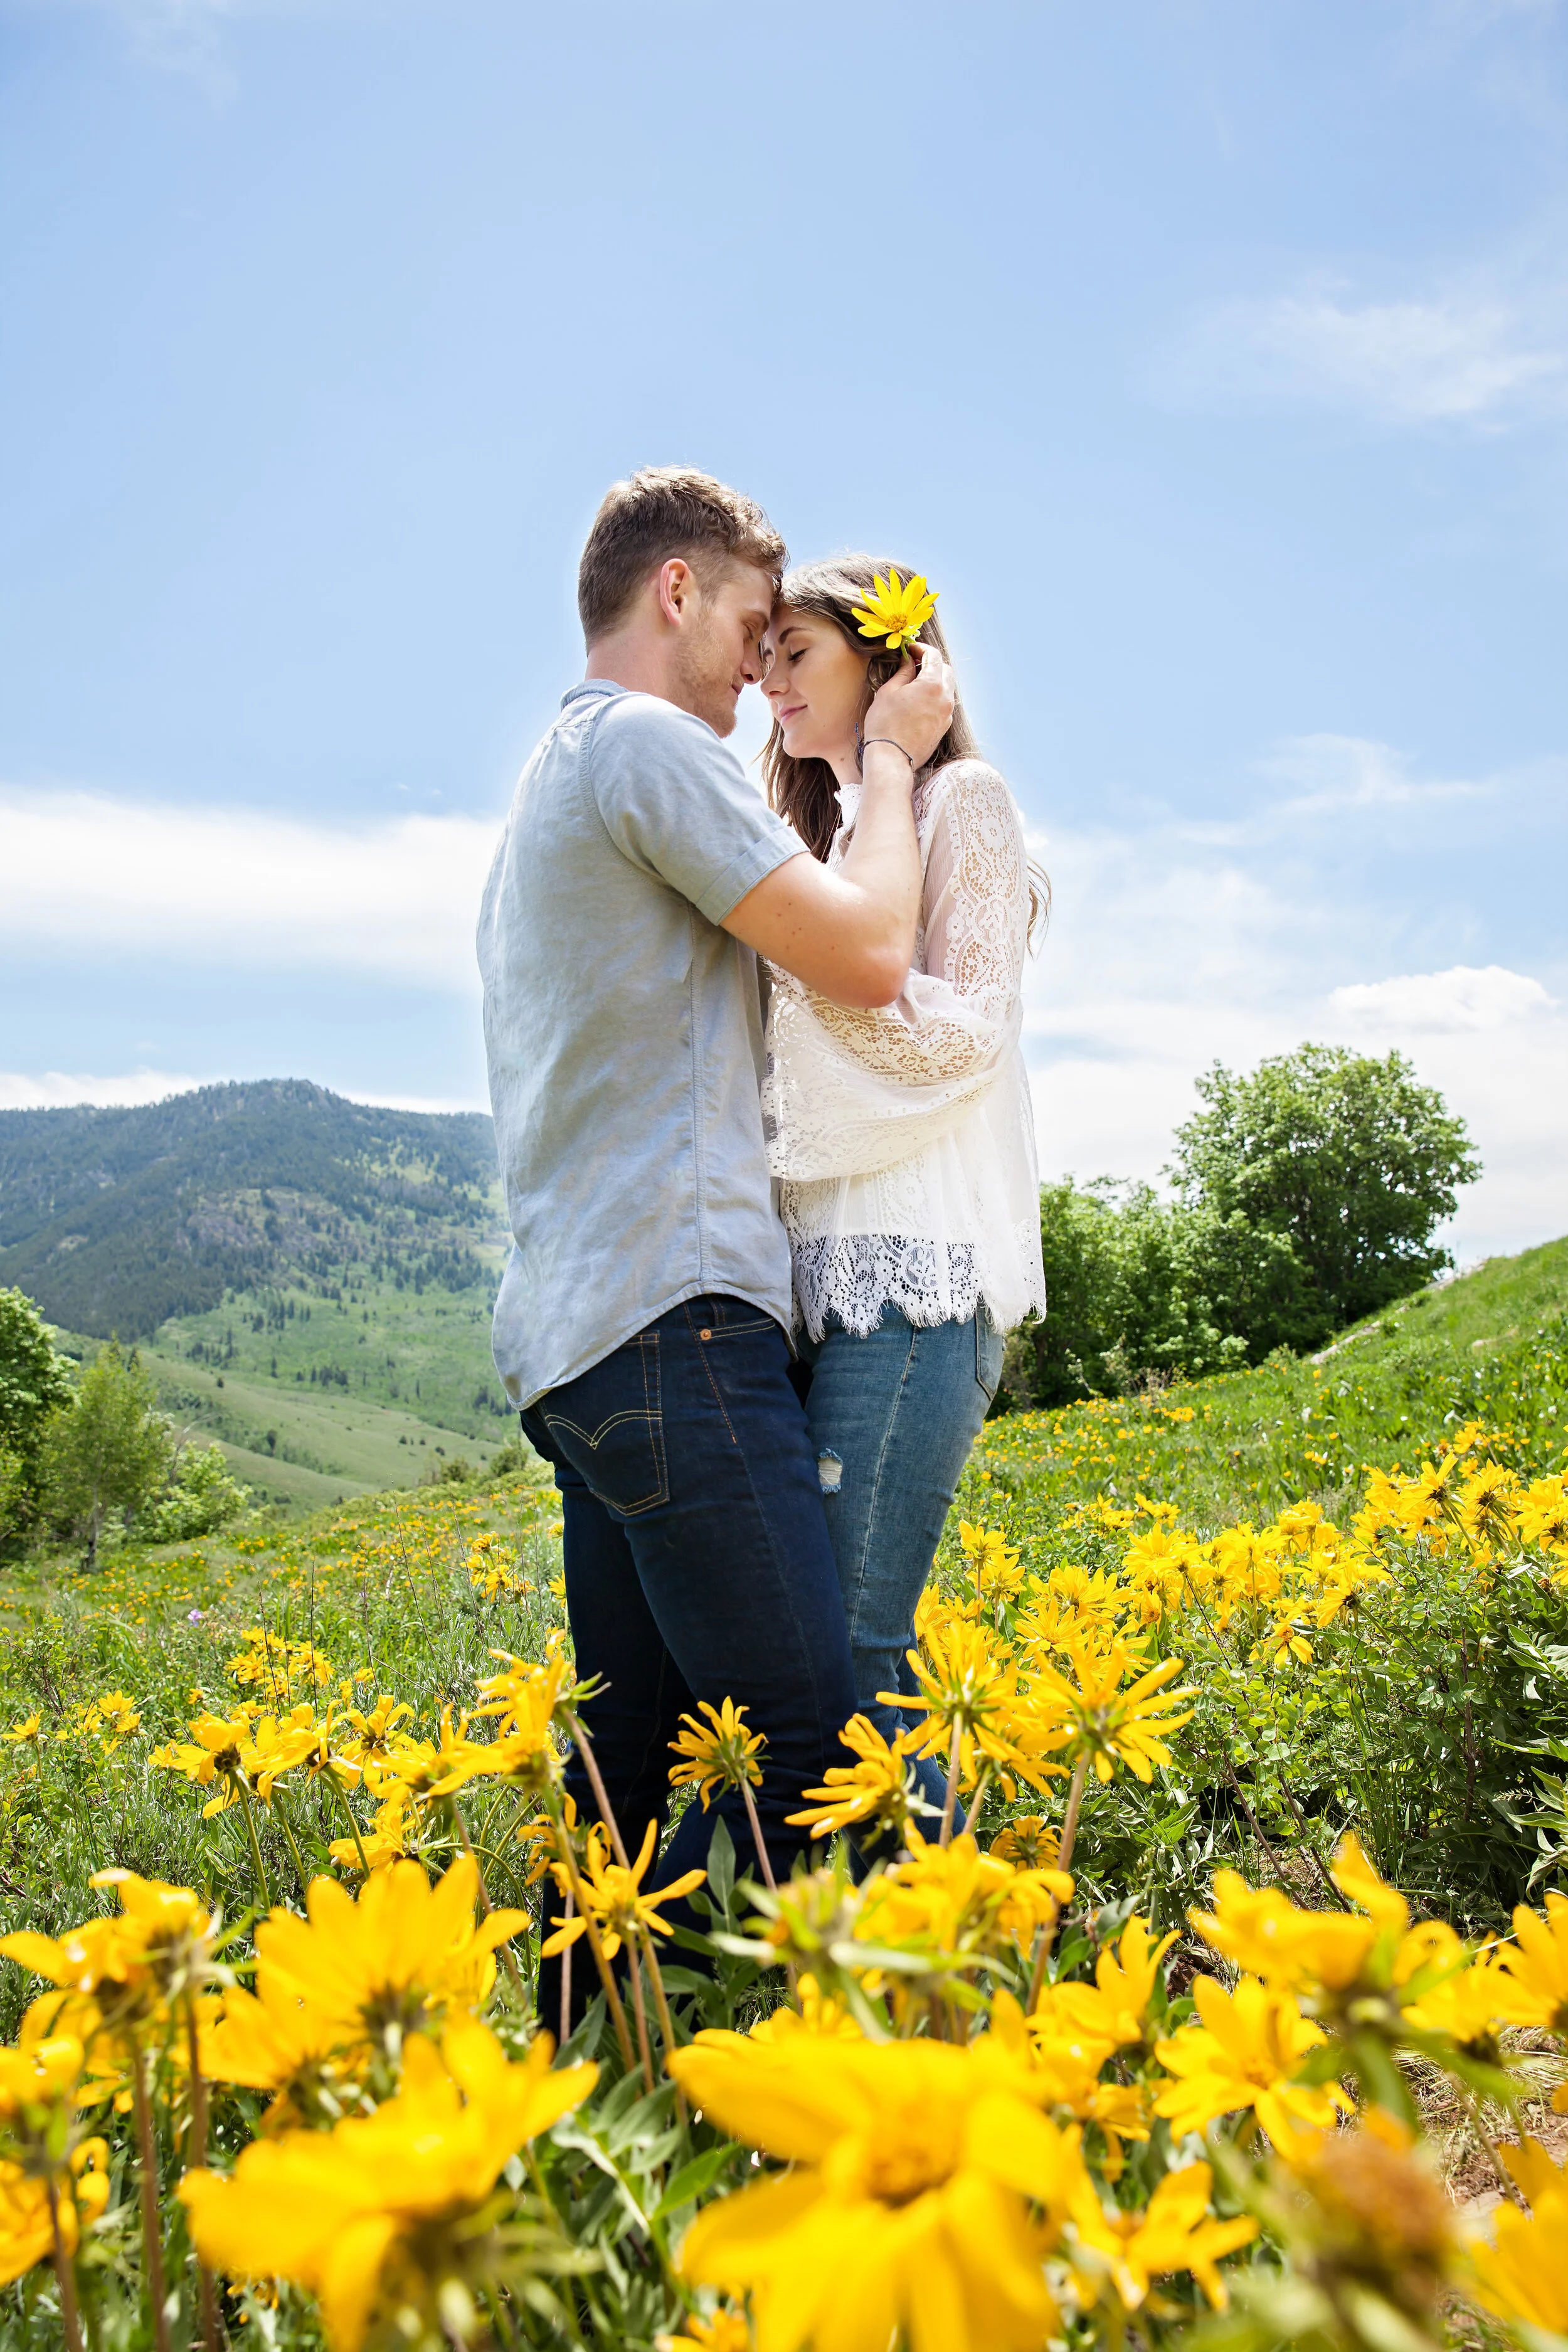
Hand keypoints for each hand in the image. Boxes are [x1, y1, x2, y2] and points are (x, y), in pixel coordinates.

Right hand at [862, 644, 954, 772]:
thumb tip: (908, 661)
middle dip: (931, 663)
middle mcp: (945, 698)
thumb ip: (903, 673)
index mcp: (932, 684)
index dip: (921, 648)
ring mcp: (947, 714)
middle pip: (945, 670)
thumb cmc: (885, 724)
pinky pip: (944, 704)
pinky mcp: (944, 727)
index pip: (934, 656)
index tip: (910, 648)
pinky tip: (919, 700)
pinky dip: (935, 696)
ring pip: (947, 687)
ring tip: (915, 682)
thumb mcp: (889, 692)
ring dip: (934, 680)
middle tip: (913, 663)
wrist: (892, 758)